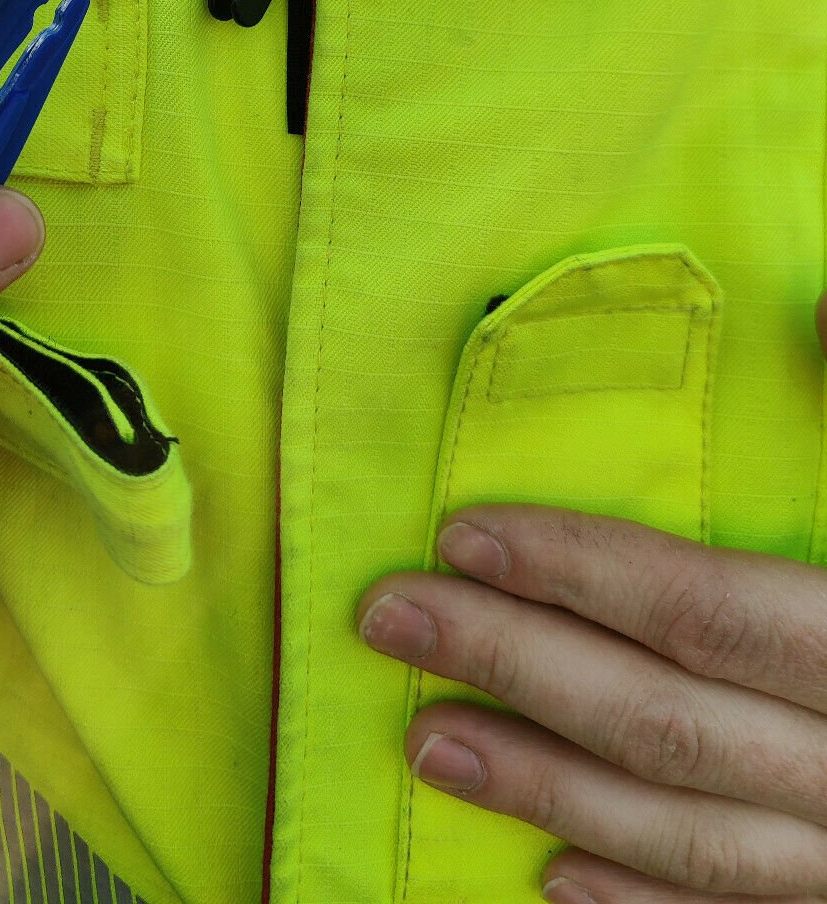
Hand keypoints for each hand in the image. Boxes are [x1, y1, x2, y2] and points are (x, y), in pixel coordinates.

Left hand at [358, 503, 826, 901]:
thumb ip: (804, 458)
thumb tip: (795, 331)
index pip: (701, 609)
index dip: (577, 568)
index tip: (461, 536)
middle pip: (661, 717)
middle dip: (512, 661)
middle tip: (393, 617)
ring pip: (682, 832)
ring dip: (542, 787)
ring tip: (428, 745)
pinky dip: (636, 900)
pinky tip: (549, 878)